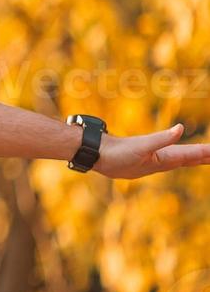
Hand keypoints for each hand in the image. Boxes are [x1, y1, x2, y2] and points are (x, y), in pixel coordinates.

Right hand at [94, 124, 209, 178]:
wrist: (93, 156)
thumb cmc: (115, 154)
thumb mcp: (140, 146)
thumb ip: (161, 138)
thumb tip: (180, 129)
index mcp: (162, 160)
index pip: (190, 155)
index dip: (206, 152)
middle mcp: (159, 163)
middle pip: (187, 160)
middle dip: (204, 157)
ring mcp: (150, 162)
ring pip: (177, 160)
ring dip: (192, 158)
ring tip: (203, 156)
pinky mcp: (140, 159)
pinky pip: (165, 158)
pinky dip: (175, 156)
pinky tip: (171, 155)